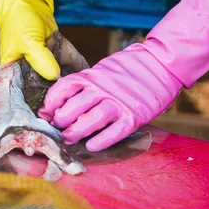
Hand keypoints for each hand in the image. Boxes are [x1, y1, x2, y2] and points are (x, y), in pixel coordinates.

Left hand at [39, 0, 208, 150]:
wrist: (161, 63)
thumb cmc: (129, 69)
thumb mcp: (102, 70)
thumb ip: (85, 85)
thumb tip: (62, 103)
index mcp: (92, 75)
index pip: (63, 89)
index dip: (51, 103)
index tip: (46, 113)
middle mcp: (102, 89)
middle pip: (73, 108)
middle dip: (61, 121)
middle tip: (57, 130)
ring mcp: (118, 102)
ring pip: (90, 121)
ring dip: (76, 133)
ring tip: (69, 139)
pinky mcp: (134, 116)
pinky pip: (113, 133)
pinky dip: (101, 141)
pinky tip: (92, 146)